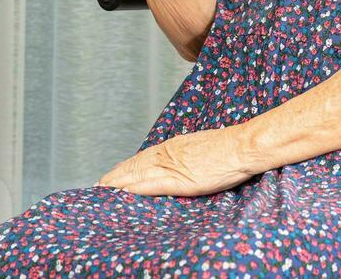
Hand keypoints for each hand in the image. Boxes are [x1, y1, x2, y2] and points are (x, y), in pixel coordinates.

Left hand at [96, 127, 260, 196]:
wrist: (241, 146)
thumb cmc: (227, 147)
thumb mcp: (201, 146)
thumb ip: (186, 155)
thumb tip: (182, 162)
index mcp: (174, 146)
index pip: (143, 157)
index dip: (127, 166)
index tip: (115, 174)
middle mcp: (168, 154)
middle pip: (135, 165)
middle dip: (116, 175)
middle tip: (100, 185)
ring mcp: (173, 166)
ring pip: (137, 174)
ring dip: (118, 182)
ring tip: (103, 190)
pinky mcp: (179, 180)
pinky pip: (151, 185)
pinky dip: (134, 188)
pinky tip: (123, 193)